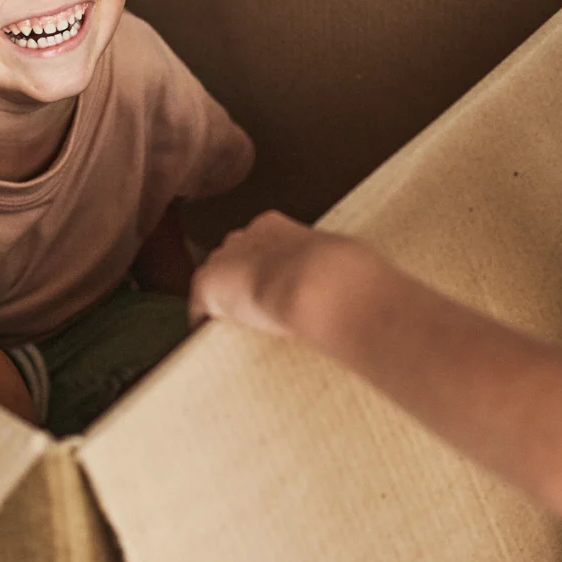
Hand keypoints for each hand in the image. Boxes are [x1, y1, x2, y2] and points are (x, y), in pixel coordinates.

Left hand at [189, 210, 344, 336]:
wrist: (319, 282)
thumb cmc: (341, 273)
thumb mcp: (341, 262)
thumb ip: (336, 270)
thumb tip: (362, 285)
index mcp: (274, 227)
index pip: (260, 242)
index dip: (266, 264)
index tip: (275, 283)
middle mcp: (244, 237)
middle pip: (233, 255)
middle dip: (241, 275)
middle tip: (257, 305)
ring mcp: (223, 259)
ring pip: (217, 277)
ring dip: (224, 296)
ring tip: (234, 322)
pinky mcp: (208, 285)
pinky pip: (199, 305)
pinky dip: (202, 319)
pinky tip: (206, 334)